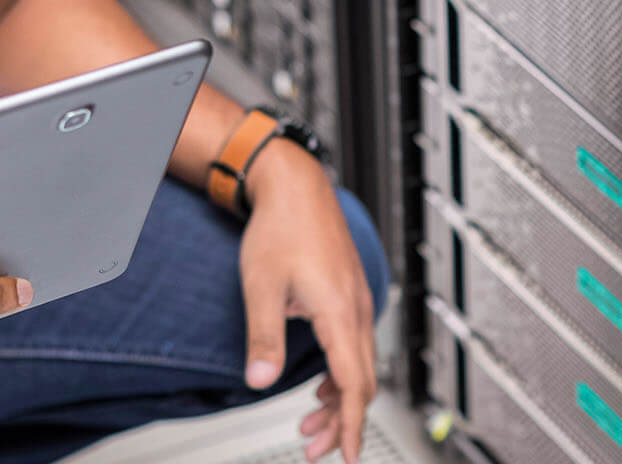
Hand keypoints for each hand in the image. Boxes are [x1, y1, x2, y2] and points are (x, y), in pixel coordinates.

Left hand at [238, 141, 376, 462]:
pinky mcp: (350, 292)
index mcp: (339, 311)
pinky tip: (321, 381)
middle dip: (340, 419)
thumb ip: (263, 339)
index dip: (349, 424)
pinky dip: (342, 371)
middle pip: (361, 380)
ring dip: (339, 396)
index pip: (353, 383)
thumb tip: (260, 382)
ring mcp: (357, 299)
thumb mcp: (261, 287)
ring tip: (311, 421)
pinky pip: (356, 344)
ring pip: (360, 363)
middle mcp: (356, 307)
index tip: (346, 453)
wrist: (293, 184)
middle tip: (314, 447)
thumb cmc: (279, 227)